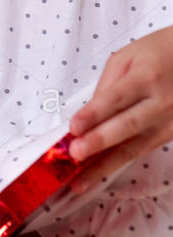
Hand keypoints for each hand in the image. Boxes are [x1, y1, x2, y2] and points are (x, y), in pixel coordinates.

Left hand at [68, 26, 172, 195]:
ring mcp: (169, 123)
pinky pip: (141, 151)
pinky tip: (99, 173)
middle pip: (127, 126)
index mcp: (146, 77)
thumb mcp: (126, 59)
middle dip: (99, 142)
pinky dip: (118, 163)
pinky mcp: (171, 136)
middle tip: (75, 155)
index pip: (116, 98)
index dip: (94, 114)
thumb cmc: (155, 55)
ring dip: (105, 166)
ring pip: (135, 148)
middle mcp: (161, 103)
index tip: (73, 128)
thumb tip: (88, 116)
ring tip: (80, 181)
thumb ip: (107, 86)